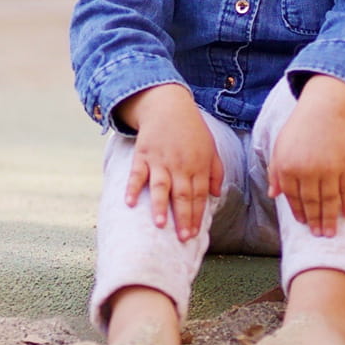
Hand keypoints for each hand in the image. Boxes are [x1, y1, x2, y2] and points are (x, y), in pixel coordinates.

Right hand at [120, 85, 224, 240]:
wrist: (168, 105)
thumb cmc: (192, 129)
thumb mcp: (210, 147)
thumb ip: (215, 171)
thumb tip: (215, 195)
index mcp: (198, 165)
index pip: (199, 195)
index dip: (196, 215)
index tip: (193, 234)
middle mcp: (180, 165)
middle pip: (182, 195)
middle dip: (183, 218)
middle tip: (182, 238)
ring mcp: (160, 160)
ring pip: (161, 186)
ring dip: (160, 206)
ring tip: (160, 224)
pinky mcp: (143, 155)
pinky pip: (137, 174)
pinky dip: (132, 188)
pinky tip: (129, 202)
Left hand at [269, 77, 344, 237]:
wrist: (324, 110)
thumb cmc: (299, 130)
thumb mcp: (280, 148)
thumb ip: (275, 172)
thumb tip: (273, 196)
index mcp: (288, 168)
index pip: (293, 197)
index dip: (299, 212)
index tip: (304, 223)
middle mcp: (307, 171)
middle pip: (312, 203)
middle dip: (315, 221)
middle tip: (319, 235)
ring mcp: (328, 169)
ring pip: (329, 200)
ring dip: (330, 218)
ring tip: (331, 233)